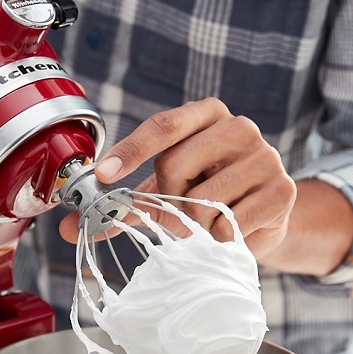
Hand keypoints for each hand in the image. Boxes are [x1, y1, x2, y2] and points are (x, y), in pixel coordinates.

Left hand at [58, 98, 296, 261]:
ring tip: (210, 220)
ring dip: (195, 224)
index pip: (163, 126)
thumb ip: (123, 206)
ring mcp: (265, 157)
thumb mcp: (165, 194)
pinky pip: (228, 225)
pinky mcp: (281, 191)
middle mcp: (240, 127)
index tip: (103, 175)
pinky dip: (220, 238)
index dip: (130, 151)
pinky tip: (232, 229)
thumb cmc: (208, 197)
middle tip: (182, 206)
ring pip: (201, 201)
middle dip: (168, 197)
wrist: (264, 219)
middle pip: (175, 165)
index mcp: (207, 115)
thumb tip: (71, 227)